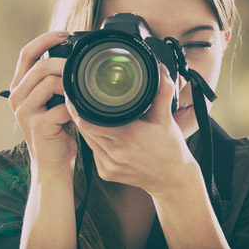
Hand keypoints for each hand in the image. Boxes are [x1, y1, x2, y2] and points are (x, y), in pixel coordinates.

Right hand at [8, 31, 77, 173]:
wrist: (52, 165)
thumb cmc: (56, 130)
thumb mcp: (51, 101)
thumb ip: (54, 81)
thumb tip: (74, 56)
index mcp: (18, 87)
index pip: (26, 53)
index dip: (45, 39)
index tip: (66, 34)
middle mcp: (16, 97)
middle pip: (40, 66)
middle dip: (65, 62)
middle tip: (82, 66)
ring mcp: (25, 112)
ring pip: (49, 82)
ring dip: (71, 83)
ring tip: (82, 91)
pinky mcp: (38, 126)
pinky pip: (61, 106)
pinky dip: (76, 106)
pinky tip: (82, 111)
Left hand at [64, 63, 201, 194]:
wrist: (173, 180)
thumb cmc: (170, 148)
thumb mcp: (165, 118)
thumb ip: (162, 92)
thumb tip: (160, 69)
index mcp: (127, 137)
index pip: (88, 121)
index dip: (78, 108)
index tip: (75, 95)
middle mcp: (115, 154)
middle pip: (84, 130)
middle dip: (80, 115)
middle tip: (77, 101)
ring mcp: (109, 166)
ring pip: (87, 141)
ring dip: (86, 128)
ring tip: (87, 114)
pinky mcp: (105, 174)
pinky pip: (93, 152)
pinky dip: (94, 141)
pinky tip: (100, 134)